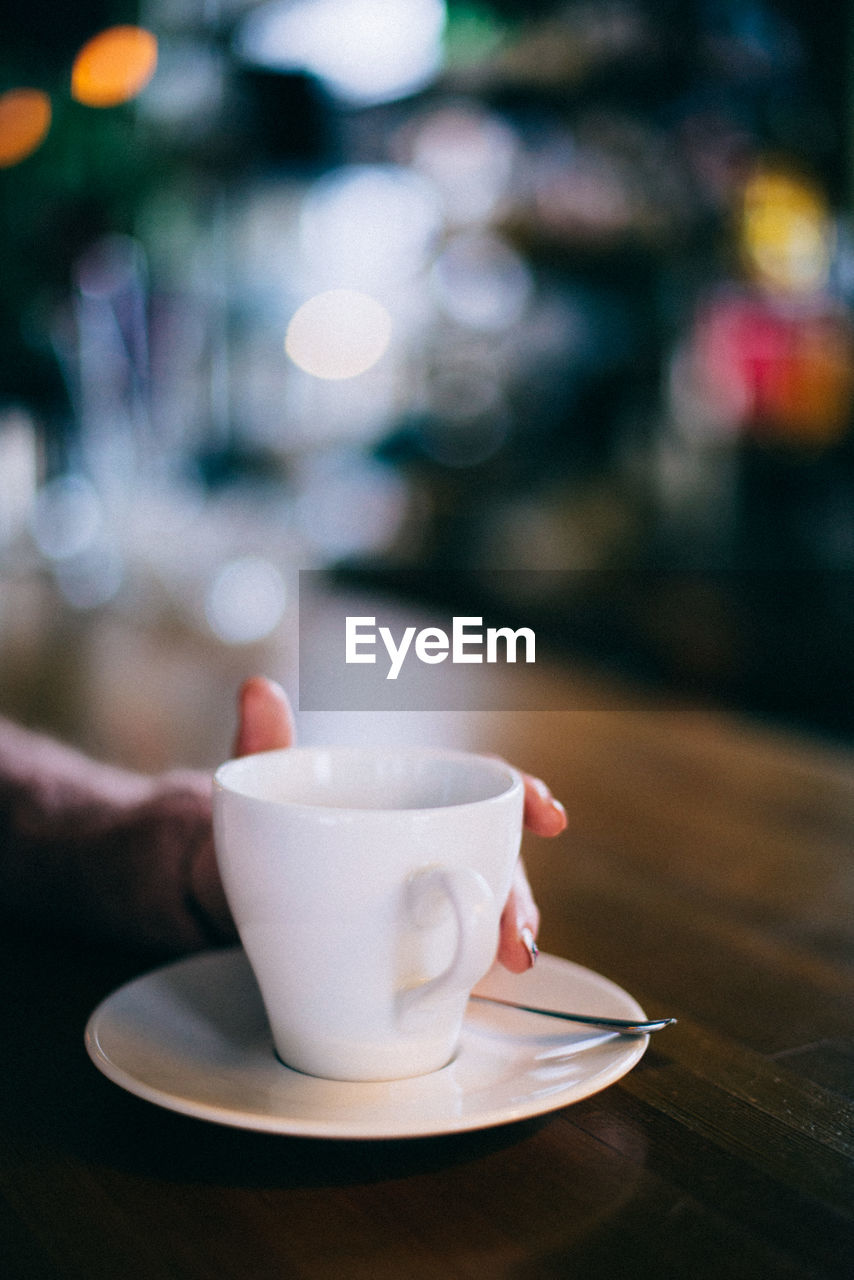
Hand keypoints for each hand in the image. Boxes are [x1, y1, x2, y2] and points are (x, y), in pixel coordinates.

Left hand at [191, 677, 565, 971]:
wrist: (228, 885)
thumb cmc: (262, 821)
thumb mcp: (258, 780)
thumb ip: (261, 741)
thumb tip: (257, 690)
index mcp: (408, 789)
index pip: (483, 781)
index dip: (525, 794)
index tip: (549, 816)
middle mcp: (427, 837)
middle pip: (491, 855)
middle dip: (516, 893)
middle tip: (514, 935)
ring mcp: (420, 892)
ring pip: (481, 906)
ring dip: (503, 934)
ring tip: (507, 962)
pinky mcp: (405, 943)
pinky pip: (451, 953)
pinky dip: (468, 971)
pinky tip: (472, 993)